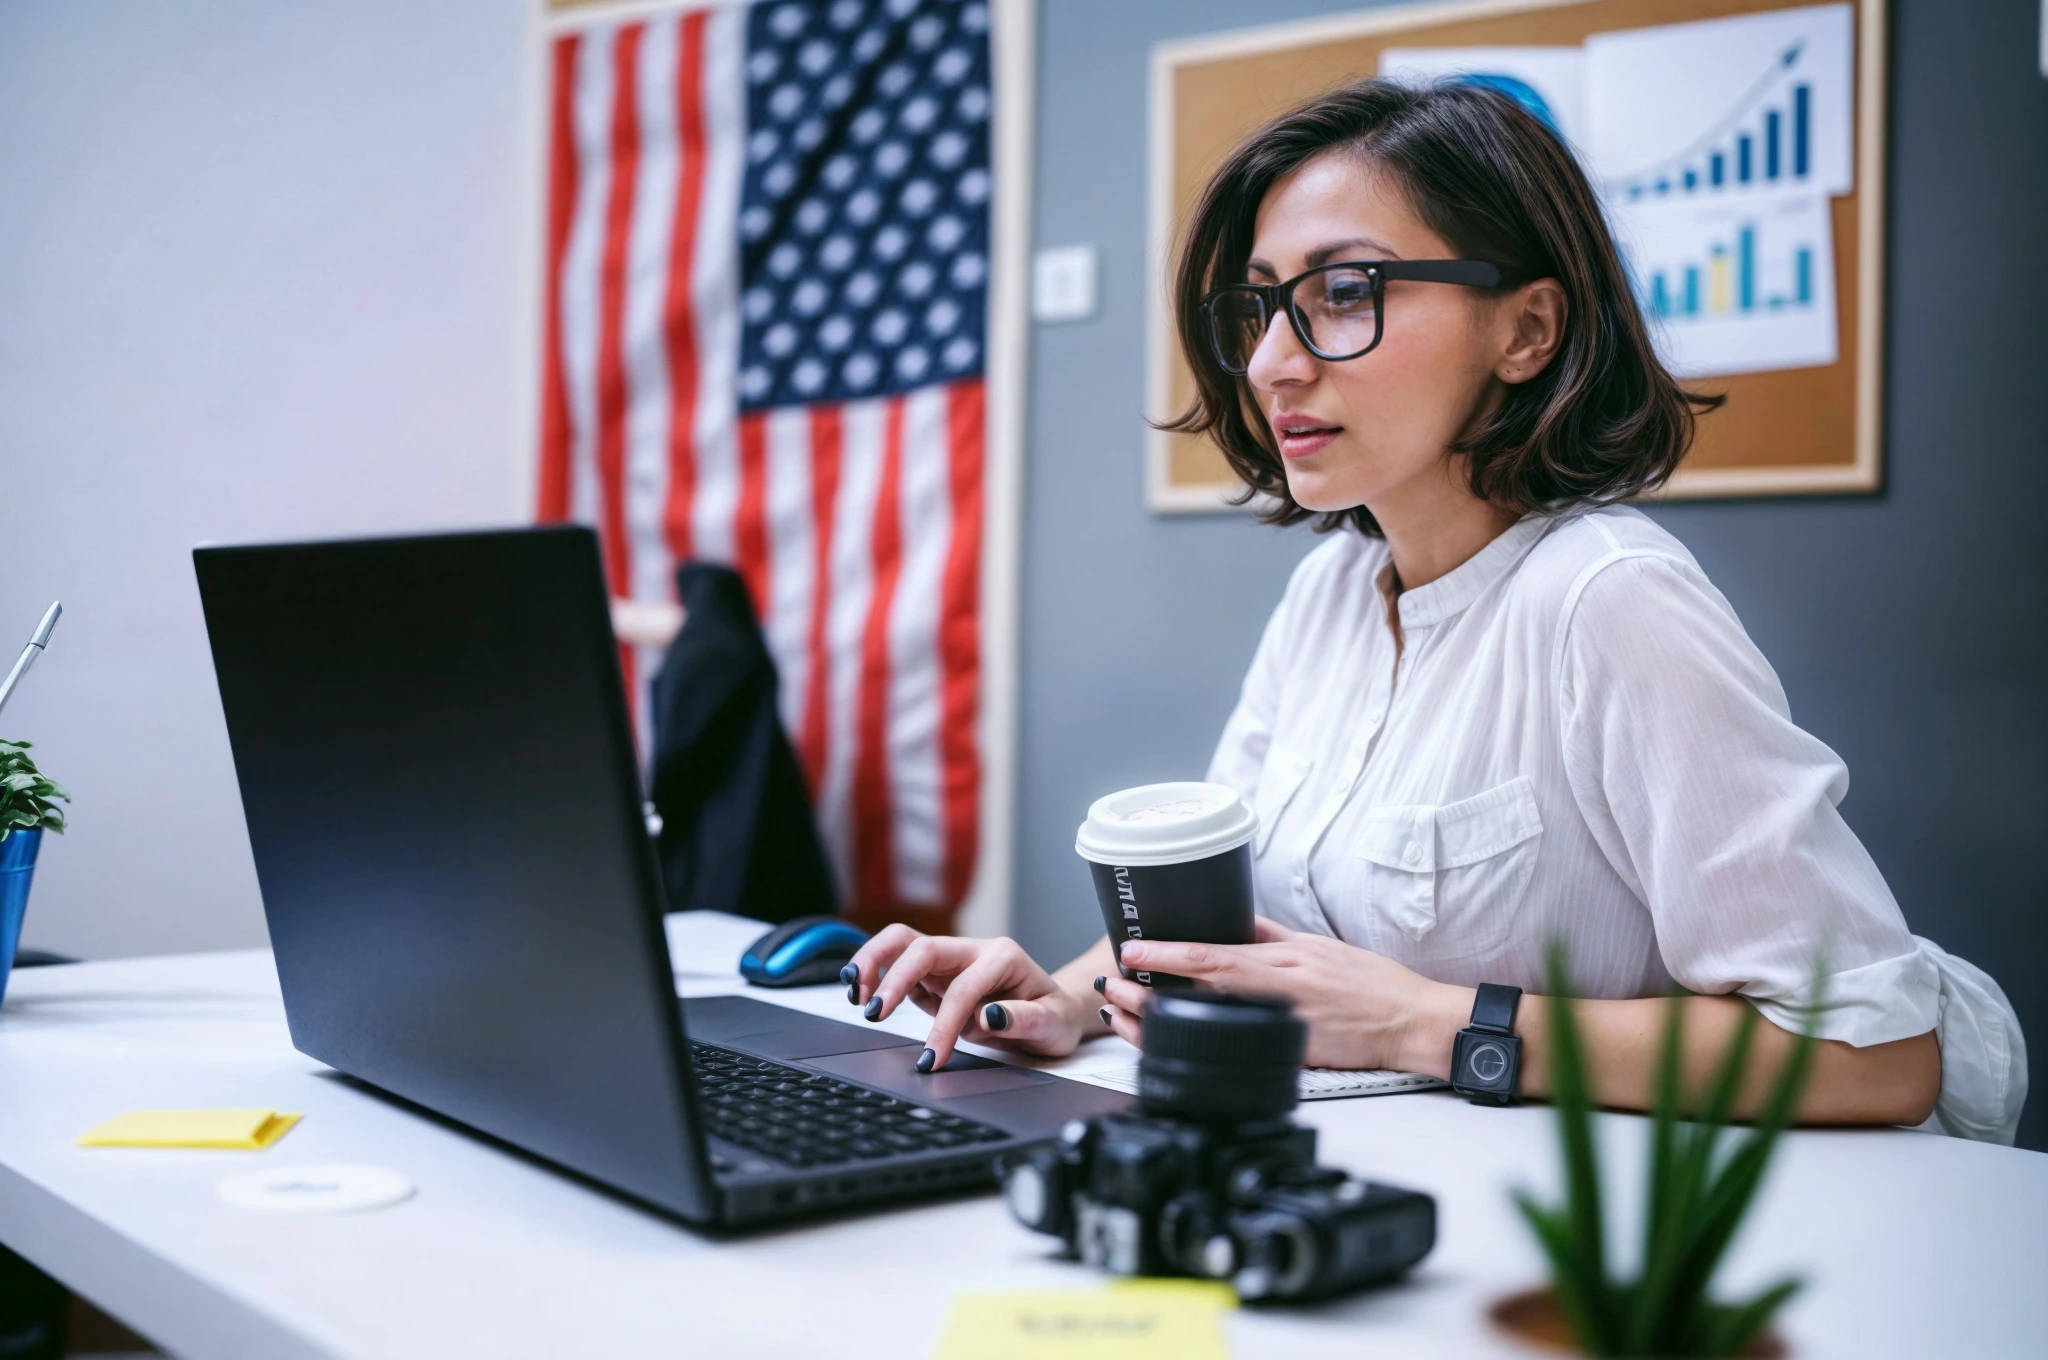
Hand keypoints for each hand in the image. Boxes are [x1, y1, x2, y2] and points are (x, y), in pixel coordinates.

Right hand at [843, 926, 1098, 1071]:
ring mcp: (950, 960)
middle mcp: (972, 951)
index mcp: (1003, 957)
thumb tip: (991, 1016)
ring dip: (873, 962)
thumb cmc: (1053, 1017)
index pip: (963, 989)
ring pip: (901, 942)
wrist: (1053, 1012)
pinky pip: (897, 962)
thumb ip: (1023, 1019)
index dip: (944, 1025)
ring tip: (856, 992)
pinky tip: (862, 992)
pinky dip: (875, 973)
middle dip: (894, 978)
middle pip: (921, 947)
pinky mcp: (933, 975)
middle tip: (874, 1013)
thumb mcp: (1052, 1025)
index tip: (932, 1058)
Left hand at [1106, 918, 1469, 1075]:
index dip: (1168, 951)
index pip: (1214, 952)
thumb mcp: (1317, 945)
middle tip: (1113, 983)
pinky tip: (1169, 1044)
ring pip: (1209, 1023)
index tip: (1132, 948)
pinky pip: (1234, 1050)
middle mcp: (1280, 991)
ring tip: (1124, 1014)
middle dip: (1150, 987)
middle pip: (1202, 988)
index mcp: (1284, 959)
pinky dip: (1198, 1047)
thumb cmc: (1371, 983)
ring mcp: (1284, 1027)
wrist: (1412, 1022)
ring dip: (1161, 1020)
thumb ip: (1270, 935)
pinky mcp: (1293, 1058)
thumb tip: (1232, 920)